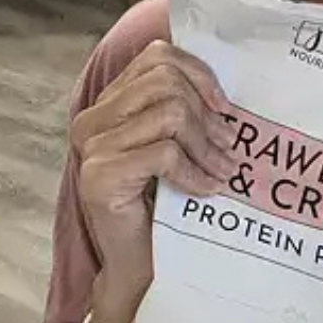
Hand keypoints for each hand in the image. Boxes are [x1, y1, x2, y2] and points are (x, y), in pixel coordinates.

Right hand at [71, 40, 235, 300]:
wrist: (138, 266)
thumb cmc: (162, 205)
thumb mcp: (174, 145)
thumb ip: (182, 107)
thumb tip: (225, 86)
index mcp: (108, 103)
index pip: (157, 56)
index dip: (198, 74)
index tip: (225, 106)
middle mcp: (92, 119)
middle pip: (165, 80)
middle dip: (206, 112)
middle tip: (230, 145)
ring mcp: (91, 146)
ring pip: (170, 113)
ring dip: (206, 144)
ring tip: (225, 168)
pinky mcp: (100, 175)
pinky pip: (165, 153)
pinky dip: (194, 171)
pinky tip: (206, 190)